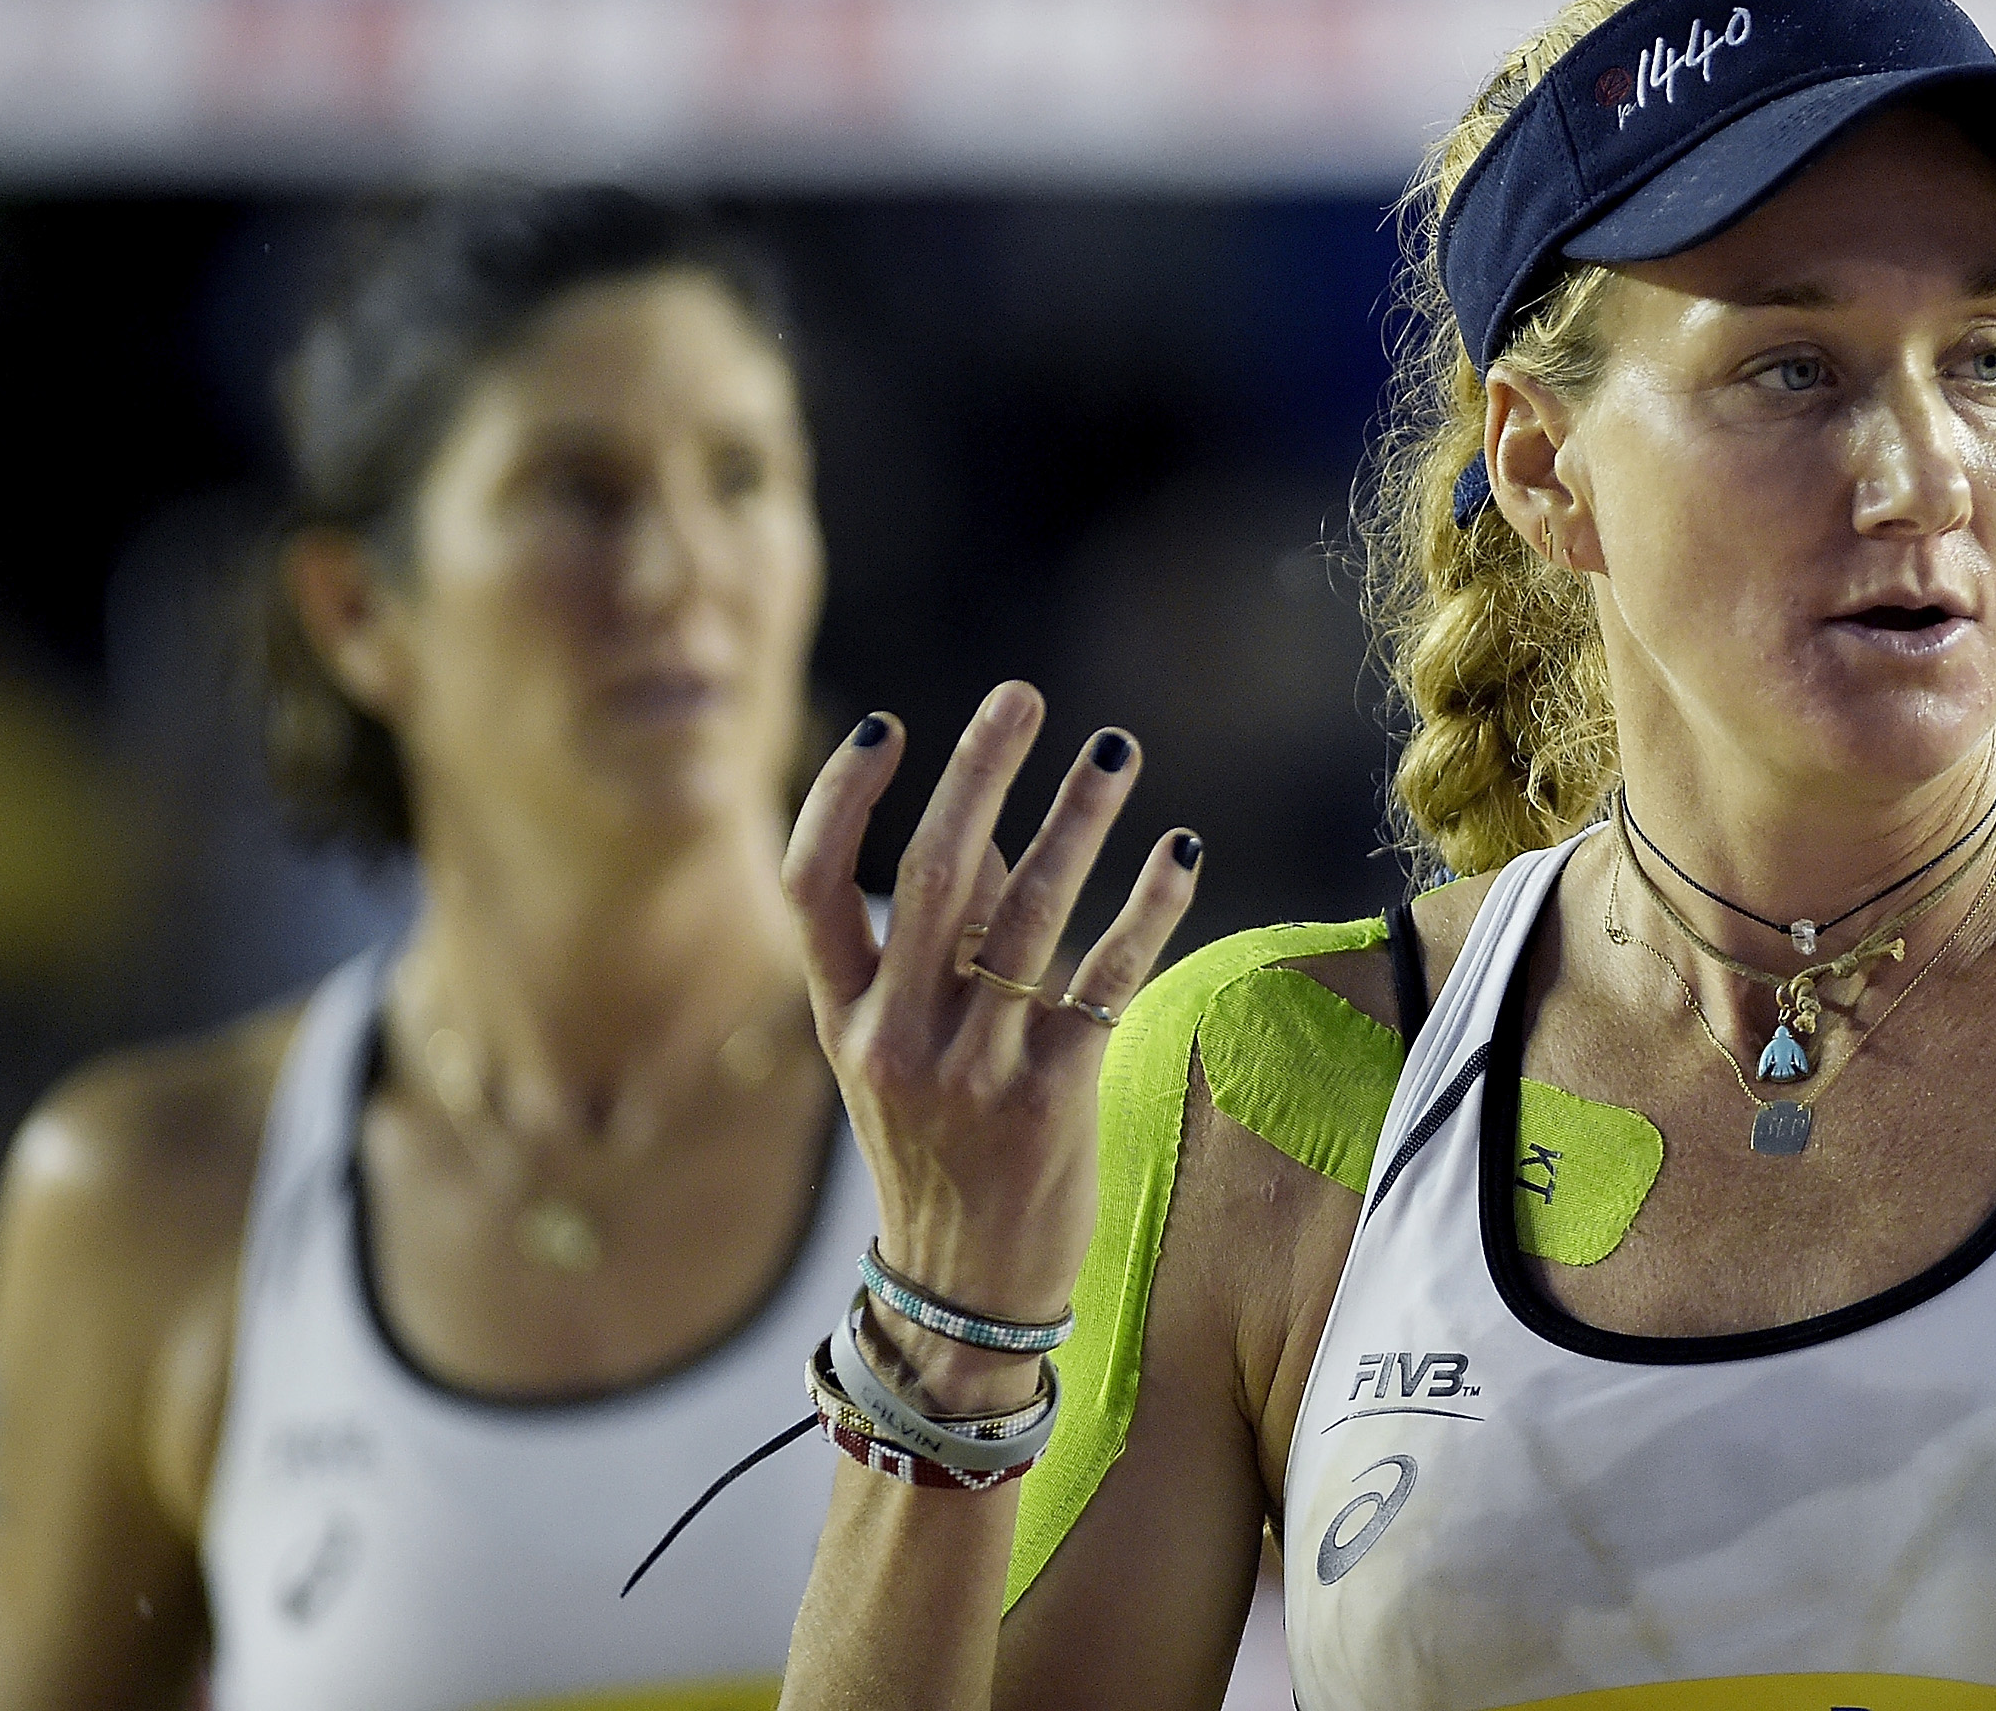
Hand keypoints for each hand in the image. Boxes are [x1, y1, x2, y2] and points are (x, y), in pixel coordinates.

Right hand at [783, 683, 1199, 1405]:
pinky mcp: (1051, 1098)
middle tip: (1020, 697)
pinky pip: (1104, 980)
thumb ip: (934, 946)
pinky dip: (1147, 909)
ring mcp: (973, 1070)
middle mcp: (898, 1038)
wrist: (963, 1297)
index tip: (885, 722)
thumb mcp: (901, 1055)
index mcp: (843, 1021)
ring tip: (1115, 753)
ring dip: (1077, 820)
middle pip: (929, 875)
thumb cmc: (938, 1152)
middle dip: (977, 773)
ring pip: (1029, 915)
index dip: (841, 799)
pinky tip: (1180, 853)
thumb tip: (981, 824)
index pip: (814, 886)